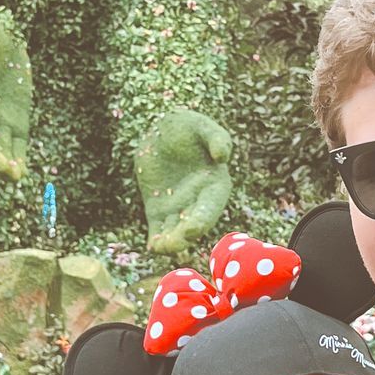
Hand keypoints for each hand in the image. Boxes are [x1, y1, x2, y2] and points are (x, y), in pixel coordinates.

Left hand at [136, 109, 232, 259]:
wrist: (161, 132)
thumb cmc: (188, 127)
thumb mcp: (202, 127)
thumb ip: (217, 138)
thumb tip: (222, 156)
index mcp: (215, 186)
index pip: (210, 207)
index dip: (203, 219)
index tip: (192, 228)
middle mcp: (199, 202)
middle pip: (193, 225)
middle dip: (184, 236)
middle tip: (173, 245)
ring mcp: (178, 208)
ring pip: (176, 231)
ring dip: (170, 242)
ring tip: (160, 248)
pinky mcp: (159, 210)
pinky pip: (158, 229)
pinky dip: (156, 240)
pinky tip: (153, 247)